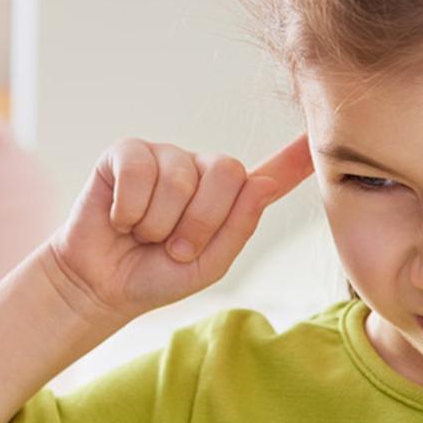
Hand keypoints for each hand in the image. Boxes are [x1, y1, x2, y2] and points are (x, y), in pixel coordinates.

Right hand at [43, 134, 313, 325]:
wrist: (101, 285)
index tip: (321, 136)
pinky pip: (139, 171)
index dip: (296, 157)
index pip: (270, 174)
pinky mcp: (125, 153)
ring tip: (143, 235)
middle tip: (173, 247)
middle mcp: (199, 169)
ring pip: (179, 177)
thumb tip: (261, 184)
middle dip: (200, 222)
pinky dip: (128, 208)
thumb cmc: (156, 275)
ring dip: (158, 223)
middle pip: (226, 171)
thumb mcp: (207, 265)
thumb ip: (238, 228)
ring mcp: (164, 156)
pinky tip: (120, 219)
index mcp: (228, 199)